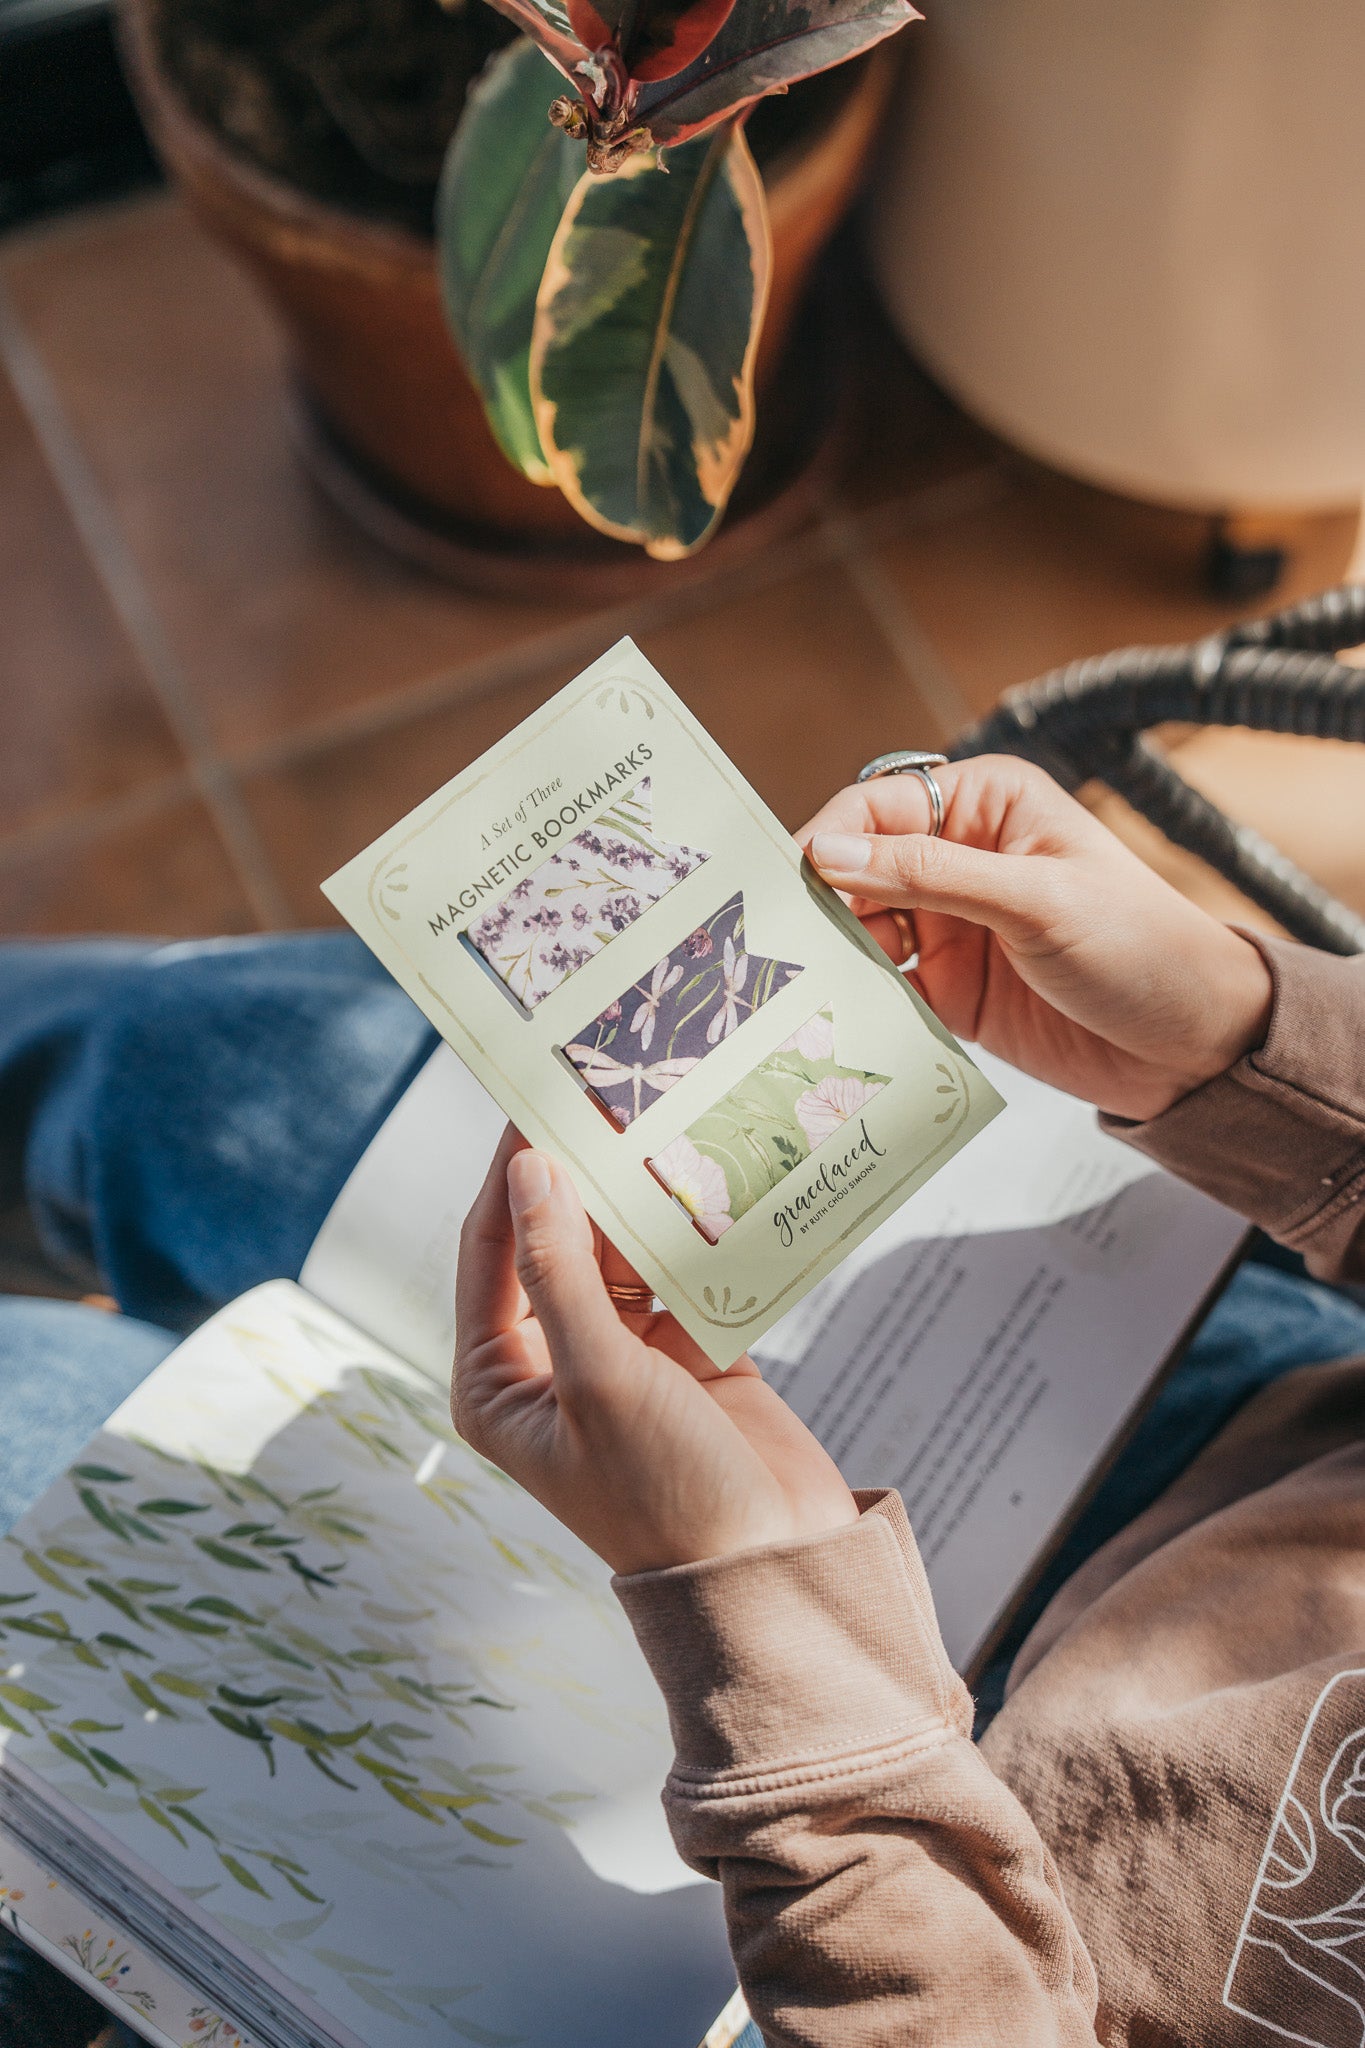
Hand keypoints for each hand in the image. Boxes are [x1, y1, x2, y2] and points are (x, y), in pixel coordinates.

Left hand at [452, 1127, 857, 1576]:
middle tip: (612, 1091)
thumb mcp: (600, 1378)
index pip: (489, 1248)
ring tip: (664, 1117)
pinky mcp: (688, 1350)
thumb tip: (528, 1169)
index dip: (511, 1171)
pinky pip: (682, 1268)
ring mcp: (621, 1353)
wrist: (774, 1573)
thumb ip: (560, 1269)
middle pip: (555, 1238)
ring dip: (641, 1195)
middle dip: (583, 1173)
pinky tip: (713, 1172)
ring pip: (622, 1247)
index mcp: (496, 1380)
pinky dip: (695, 1228)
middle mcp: (551, 1360)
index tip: (537, 1096)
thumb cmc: (665, 1496)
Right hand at [802, 755, 1273, 1121]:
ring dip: (831, 956)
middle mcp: (960, 858)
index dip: (826, 840)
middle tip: (774, 942)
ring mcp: (950, 926)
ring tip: (798, 987)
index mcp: (986, 805)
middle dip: (817, 903)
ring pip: (859, 930)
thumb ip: (929, 874)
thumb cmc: (1142, 947)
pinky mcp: (947, 990)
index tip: (786, 884)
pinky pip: (880, 988)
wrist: (1194, 1044)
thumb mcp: (1036, 900)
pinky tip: (834, 1018)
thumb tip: (829, 851)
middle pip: (855, 869)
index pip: (877, 808)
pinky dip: (855, 1001)